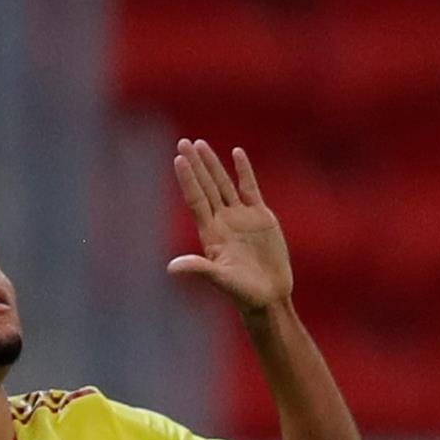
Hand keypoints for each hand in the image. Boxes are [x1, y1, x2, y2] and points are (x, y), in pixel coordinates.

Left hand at [167, 139, 292, 313]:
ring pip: (224, 184)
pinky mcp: (260, 217)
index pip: (196, 199)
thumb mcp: (220, 279)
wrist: (268, 296)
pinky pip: (250, 188)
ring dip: (213, 164)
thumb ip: (198, 269)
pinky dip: (243, 171)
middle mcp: (222, 221)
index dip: (188, 179)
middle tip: (183, 142)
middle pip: (206, 186)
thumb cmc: (243, 292)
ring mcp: (241, 217)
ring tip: (201, 144)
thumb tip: (171, 268)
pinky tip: (236, 153)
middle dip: (195, 165)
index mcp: (210, 233)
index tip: (178, 159)